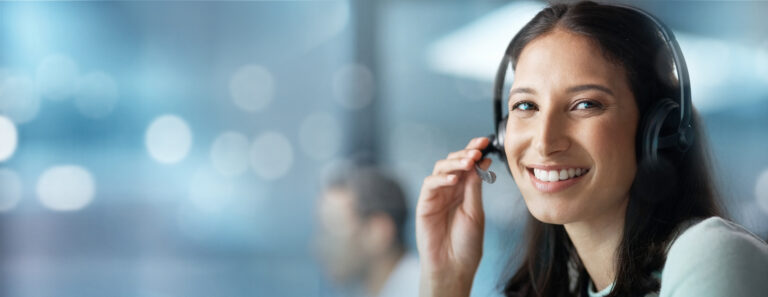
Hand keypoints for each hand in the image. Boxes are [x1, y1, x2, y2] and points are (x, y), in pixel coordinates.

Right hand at [416, 137, 490, 296]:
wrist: (453, 266)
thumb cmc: (466, 244)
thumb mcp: (476, 211)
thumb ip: (475, 187)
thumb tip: (481, 162)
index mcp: (465, 190)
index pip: (469, 165)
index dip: (475, 150)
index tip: (486, 141)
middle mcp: (450, 189)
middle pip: (454, 162)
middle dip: (466, 153)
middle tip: (478, 149)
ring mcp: (436, 195)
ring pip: (440, 169)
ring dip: (455, 162)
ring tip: (469, 162)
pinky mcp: (424, 204)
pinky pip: (429, 184)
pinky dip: (441, 178)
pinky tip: (453, 179)